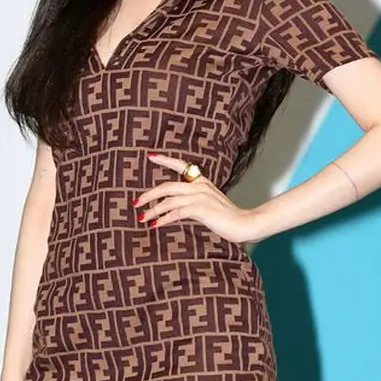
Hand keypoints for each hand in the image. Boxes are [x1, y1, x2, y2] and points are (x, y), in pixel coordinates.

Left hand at [135, 151, 256, 244]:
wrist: (244, 223)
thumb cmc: (228, 216)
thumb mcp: (210, 203)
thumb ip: (194, 200)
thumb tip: (175, 205)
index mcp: (201, 181)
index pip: (180, 165)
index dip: (164, 160)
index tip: (150, 156)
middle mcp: (199, 186)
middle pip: (166, 186)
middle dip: (149, 194)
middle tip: (136, 202)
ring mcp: (199, 196)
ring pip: (168, 200)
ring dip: (152, 210)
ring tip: (142, 217)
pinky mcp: (199, 209)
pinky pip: (175, 212)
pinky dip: (162, 219)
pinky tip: (155, 225)